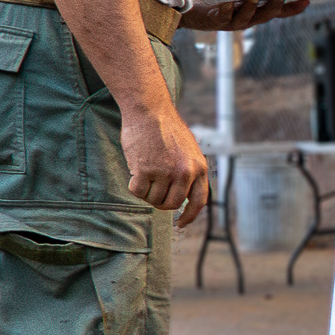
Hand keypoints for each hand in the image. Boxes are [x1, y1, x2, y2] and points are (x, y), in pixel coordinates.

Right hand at [120, 106, 211, 227]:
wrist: (150, 110)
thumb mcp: (189, 150)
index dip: (190, 216)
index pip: (200, 201)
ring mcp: (166, 172)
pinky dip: (134, 185)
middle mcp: (185, 172)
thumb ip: (190, 171)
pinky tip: (135, 169)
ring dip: (147, 191)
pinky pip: (137, 192)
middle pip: (171, 204)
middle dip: (160, 201)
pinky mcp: (145, 170)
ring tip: (145, 171)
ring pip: (153, 199)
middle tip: (153, 190)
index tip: (181, 223)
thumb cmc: (166, 129)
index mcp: (200, 167)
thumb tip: (184, 197)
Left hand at [180, 0, 310, 30]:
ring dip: (250, 8)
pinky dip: (225, 9)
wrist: (188, 9)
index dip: (291, 9)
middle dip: (273, 6)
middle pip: (264, 16)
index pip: (276, 12)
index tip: (306, 1)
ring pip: (245, 18)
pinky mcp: (214, 20)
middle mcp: (245, 19)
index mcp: (253, 11)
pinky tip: (226, 2)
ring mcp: (230, 22)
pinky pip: (222, 16)